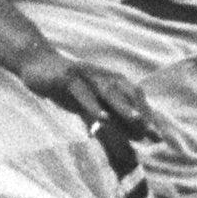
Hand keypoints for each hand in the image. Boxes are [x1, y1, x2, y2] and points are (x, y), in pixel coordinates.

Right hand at [20, 46, 169, 150]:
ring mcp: (85, 75)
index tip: (160, 135)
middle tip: (155, 133)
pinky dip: (93, 105)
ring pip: (108, 91)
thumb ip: (108, 116)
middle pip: (127, 93)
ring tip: (138, 122)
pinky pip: (83, 93)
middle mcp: (102, 75)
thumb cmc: (65, 86)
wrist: (36, 62)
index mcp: (110, 80)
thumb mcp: (88, 103)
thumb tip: (129, 136)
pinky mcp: (68, 77)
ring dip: (124, 107)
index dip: (148, 114)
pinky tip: (102, 117)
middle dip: (142, 113)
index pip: (134, 97)